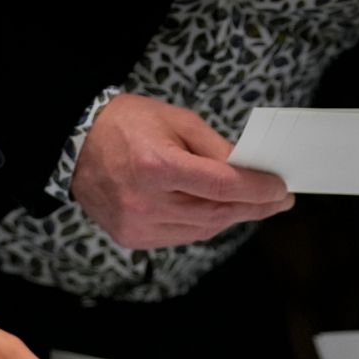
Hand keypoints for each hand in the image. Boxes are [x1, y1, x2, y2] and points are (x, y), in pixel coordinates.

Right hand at [71, 93, 294, 248]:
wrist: (75, 144)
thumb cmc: (127, 124)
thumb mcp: (177, 120)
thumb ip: (217, 148)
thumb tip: (252, 170)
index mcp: (156, 166)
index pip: (222, 187)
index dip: (258, 190)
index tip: (283, 189)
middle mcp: (145, 202)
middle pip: (216, 213)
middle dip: (254, 207)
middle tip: (278, 200)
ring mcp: (137, 225)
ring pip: (203, 229)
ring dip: (233, 217)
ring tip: (253, 204)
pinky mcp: (132, 238)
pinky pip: (183, 236)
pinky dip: (205, 224)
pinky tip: (218, 211)